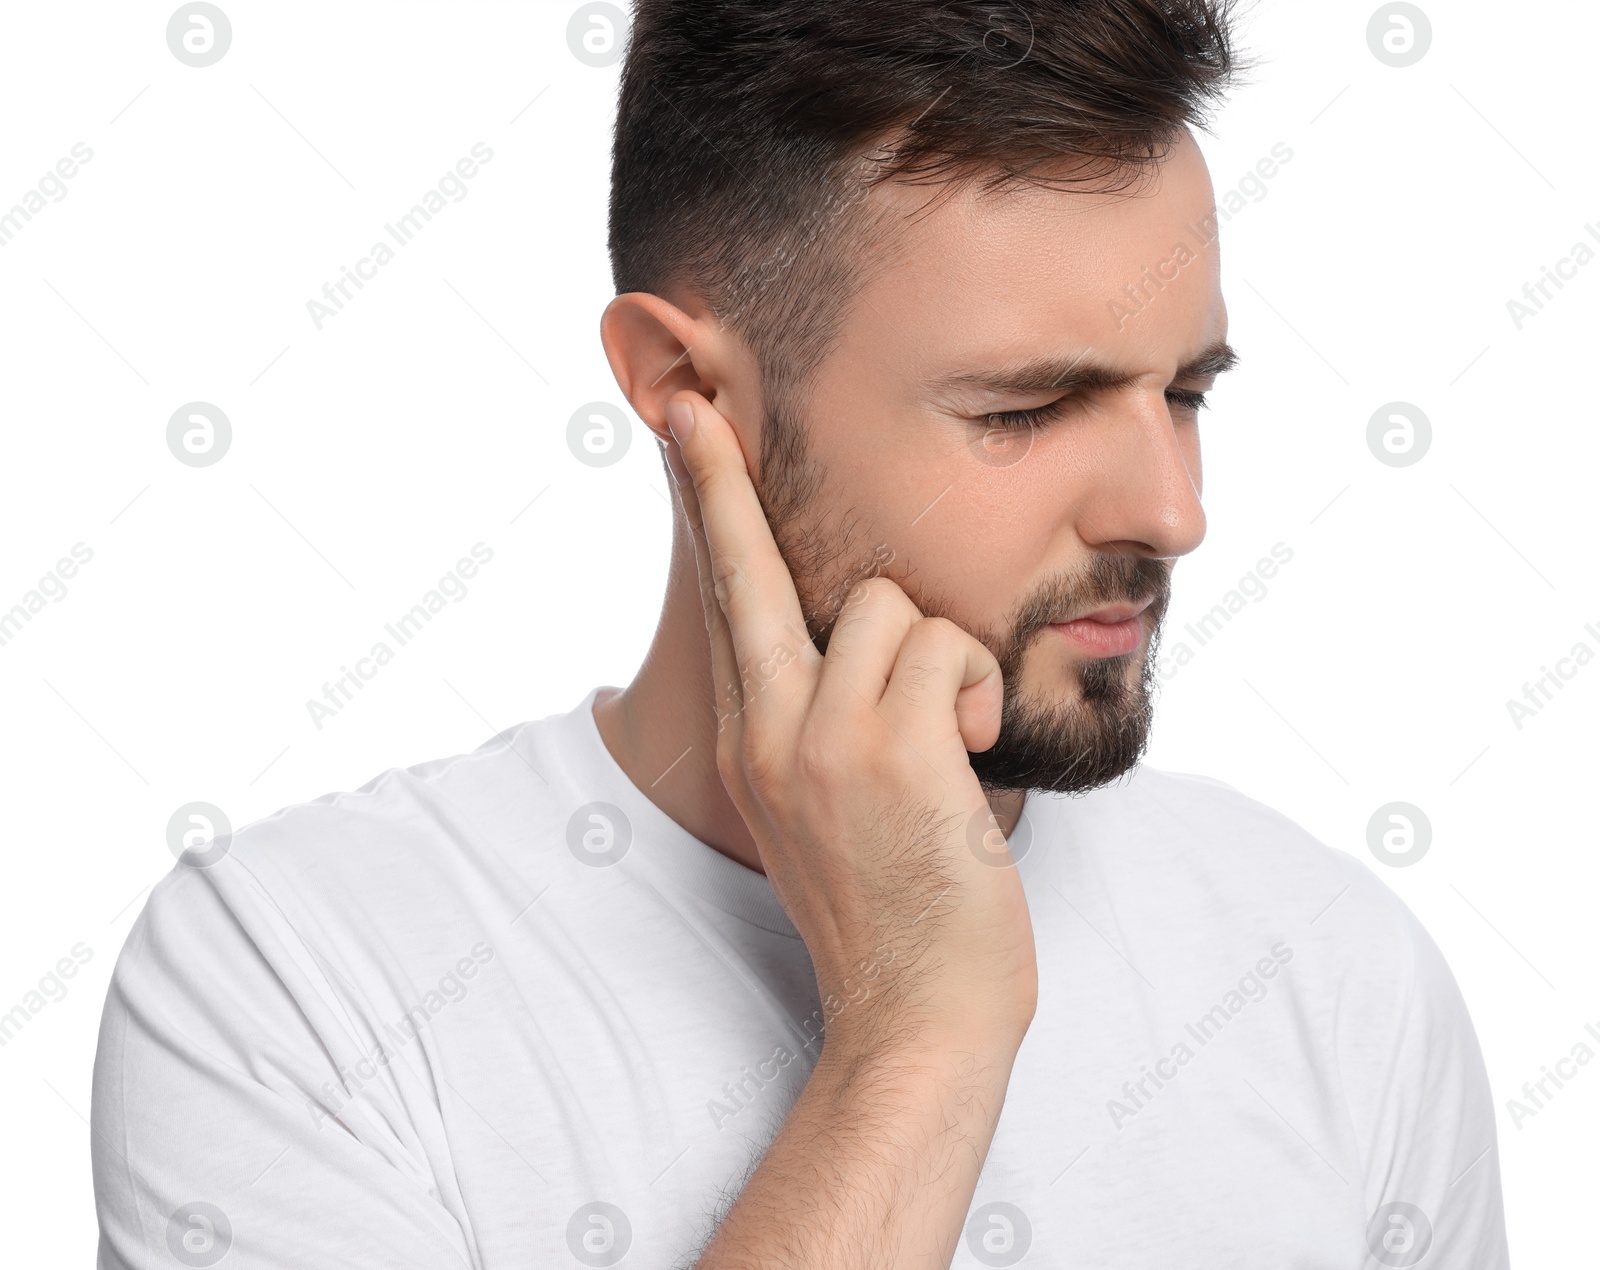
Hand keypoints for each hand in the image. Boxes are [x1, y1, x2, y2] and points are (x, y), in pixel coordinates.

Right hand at [664, 391, 1037, 1053]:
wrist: (917, 1016)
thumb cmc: (896, 910)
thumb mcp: (828, 809)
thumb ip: (822, 719)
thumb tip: (862, 635)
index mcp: (754, 742)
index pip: (721, 597)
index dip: (707, 501)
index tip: (686, 424)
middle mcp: (769, 732)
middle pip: (763, 569)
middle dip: (743, 498)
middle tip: (699, 411)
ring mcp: (821, 740)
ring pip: (887, 603)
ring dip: (941, 656)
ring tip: (951, 735)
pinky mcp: (890, 751)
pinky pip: (946, 647)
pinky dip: (975, 690)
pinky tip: (971, 757)